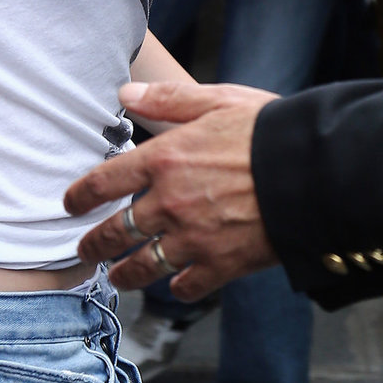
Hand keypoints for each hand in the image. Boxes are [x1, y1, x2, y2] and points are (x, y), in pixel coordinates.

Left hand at [65, 81, 277, 300]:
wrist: (313, 172)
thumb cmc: (269, 130)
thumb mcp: (217, 100)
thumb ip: (168, 99)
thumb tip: (125, 94)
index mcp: (165, 159)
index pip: (105, 181)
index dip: (81, 195)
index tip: (70, 204)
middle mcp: (170, 202)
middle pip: (116, 232)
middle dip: (94, 245)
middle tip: (84, 251)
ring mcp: (193, 238)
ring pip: (144, 265)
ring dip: (125, 274)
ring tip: (117, 278)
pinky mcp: (220, 264)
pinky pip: (186, 285)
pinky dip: (177, 287)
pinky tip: (174, 285)